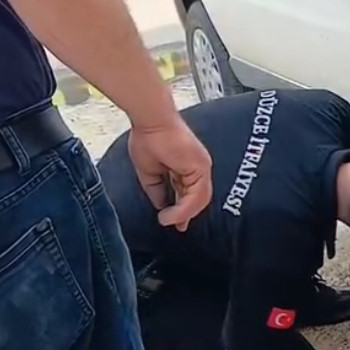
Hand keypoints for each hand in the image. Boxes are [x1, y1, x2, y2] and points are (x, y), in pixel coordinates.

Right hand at [127, 116, 211, 232]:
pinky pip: (197, 195)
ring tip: (170, 221)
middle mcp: (198, 167)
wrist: (150, 122)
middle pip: (197, 197)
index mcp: (188, 166)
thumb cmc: (147, 138)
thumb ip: (157, 190)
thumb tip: (160, 206)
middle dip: (187, 214)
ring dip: (184, 213)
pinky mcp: (201, 167)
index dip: (183, 208)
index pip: (189, 192)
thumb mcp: (150, 172)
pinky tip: (171, 215)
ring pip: (200, 199)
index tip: (176, 221)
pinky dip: (185, 208)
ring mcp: (202, 167)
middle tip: (178, 227)